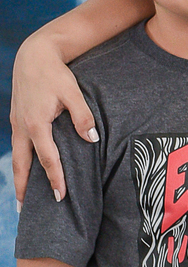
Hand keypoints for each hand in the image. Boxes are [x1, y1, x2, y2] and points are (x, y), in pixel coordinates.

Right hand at [10, 33, 98, 206]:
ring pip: (16, 157)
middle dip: (24, 189)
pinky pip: (18, 146)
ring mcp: (16, 123)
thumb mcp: (73, 92)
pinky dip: (20, 162)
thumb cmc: (56, 73)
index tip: (61, 197)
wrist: (34, 55)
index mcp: (36, 123)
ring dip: (19, 178)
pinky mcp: (16, 118)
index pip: (47, 159)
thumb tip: (92, 138)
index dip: (55, 179)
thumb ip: (83, 116)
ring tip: (22, 198)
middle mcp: (22, 127)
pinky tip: (26, 169)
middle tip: (26, 211)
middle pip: (21, 165)